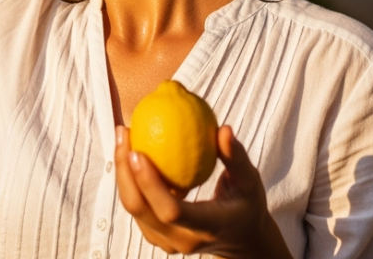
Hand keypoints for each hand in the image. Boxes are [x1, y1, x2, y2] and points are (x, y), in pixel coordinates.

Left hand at [114, 125, 293, 258]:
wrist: (242, 240)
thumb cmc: (247, 204)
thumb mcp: (250, 182)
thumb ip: (237, 157)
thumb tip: (223, 129)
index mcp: (208, 228)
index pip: (171, 211)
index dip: (150, 184)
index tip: (138, 151)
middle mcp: (184, 240)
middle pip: (142, 209)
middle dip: (124, 172)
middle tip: (124, 133)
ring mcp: (168, 242)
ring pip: (134, 209)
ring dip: (122, 172)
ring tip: (123, 135)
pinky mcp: (158, 236)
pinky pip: (137, 207)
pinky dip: (129, 179)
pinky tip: (130, 149)